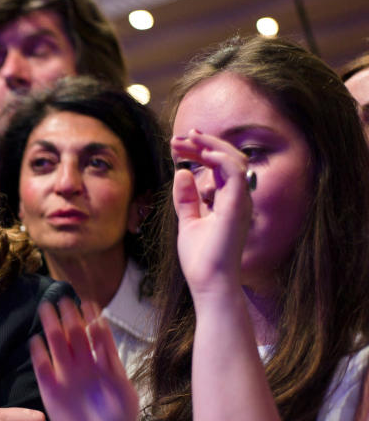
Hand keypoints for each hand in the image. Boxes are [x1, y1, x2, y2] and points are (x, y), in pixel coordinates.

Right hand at [30, 299, 137, 420]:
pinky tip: (36, 342)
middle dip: (69, 318)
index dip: (92, 319)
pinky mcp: (51, 392)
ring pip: (57, 347)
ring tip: (46, 310)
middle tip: (64, 299)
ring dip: (52, 328)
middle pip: (74, 337)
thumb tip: (101, 330)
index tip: (89, 302)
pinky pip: (43, 370)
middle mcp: (84, 368)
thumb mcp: (122, 390)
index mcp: (103, 366)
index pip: (96, 336)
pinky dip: (39, 356)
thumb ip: (111, 361)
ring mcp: (66, 379)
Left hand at [171, 130, 252, 295]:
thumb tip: (182, 174)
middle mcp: (238, 198)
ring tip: (188, 139)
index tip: (178, 144)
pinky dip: (219, 158)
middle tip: (180, 138)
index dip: (200, 151)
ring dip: (210, 145)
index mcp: (227, 201)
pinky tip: (201, 153)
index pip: (218, 166)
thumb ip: (186, 199)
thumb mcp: (188, 222)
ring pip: (234, 160)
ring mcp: (240, 202)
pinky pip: (234, 172)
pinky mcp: (238, 206)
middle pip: (227, 159)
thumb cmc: (201, 259)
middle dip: (203, 143)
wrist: (208, 283)